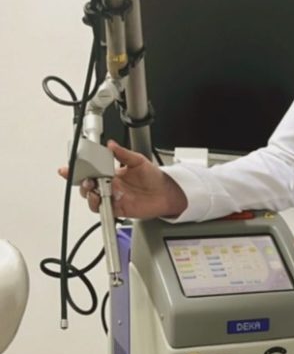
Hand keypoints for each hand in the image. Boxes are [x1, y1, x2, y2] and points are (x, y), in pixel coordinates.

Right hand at [58, 140, 187, 220]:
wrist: (165, 192)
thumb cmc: (153, 177)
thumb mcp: (138, 160)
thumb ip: (123, 153)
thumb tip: (111, 145)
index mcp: (111, 172)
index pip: (90, 170)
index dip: (76, 170)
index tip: (67, 169)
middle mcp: (109, 185)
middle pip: (87, 186)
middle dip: (82, 183)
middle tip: (87, 179)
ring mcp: (112, 197)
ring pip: (92, 198)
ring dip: (89, 194)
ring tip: (94, 188)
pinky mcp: (118, 208)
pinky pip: (103, 209)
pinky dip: (99, 204)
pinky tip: (102, 198)